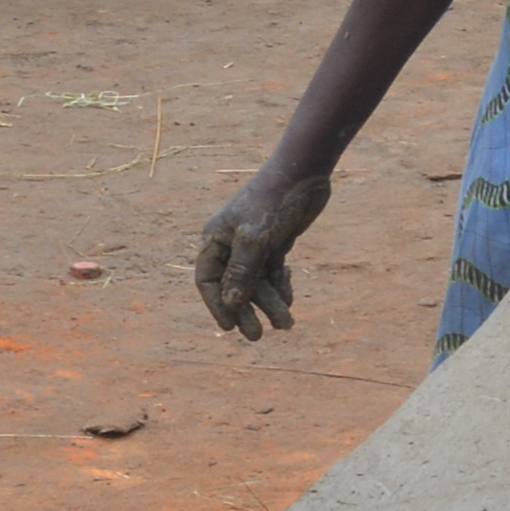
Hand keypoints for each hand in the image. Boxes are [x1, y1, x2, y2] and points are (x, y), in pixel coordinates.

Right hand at [194, 162, 325, 340]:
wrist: (301, 173)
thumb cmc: (272, 201)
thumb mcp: (255, 239)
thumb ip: (242, 272)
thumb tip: (231, 303)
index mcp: (215, 238)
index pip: (208, 279)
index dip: (216, 305)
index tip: (229, 327)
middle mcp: (231, 244)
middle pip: (233, 286)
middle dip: (246, 311)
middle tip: (257, 336)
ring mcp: (253, 245)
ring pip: (257, 283)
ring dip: (270, 303)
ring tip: (286, 324)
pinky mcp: (274, 244)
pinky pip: (272, 274)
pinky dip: (280, 288)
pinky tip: (289, 299)